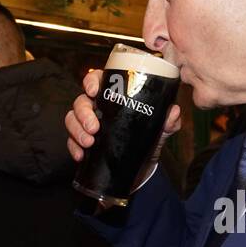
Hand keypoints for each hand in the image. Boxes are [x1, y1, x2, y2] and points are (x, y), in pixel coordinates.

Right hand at [65, 69, 181, 186]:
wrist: (142, 166)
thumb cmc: (148, 139)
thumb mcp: (160, 130)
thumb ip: (168, 121)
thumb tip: (174, 111)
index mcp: (114, 97)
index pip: (98, 80)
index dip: (91, 81)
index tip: (94, 90)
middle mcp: (99, 108)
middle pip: (81, 101)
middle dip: (83, 113)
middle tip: (94, 127)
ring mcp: (89, 125)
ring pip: (72, 119)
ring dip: (77, 130)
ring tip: (89, 143)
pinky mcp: (83, 142)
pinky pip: (71, 141)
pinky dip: (73, 148)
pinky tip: (80, 155)